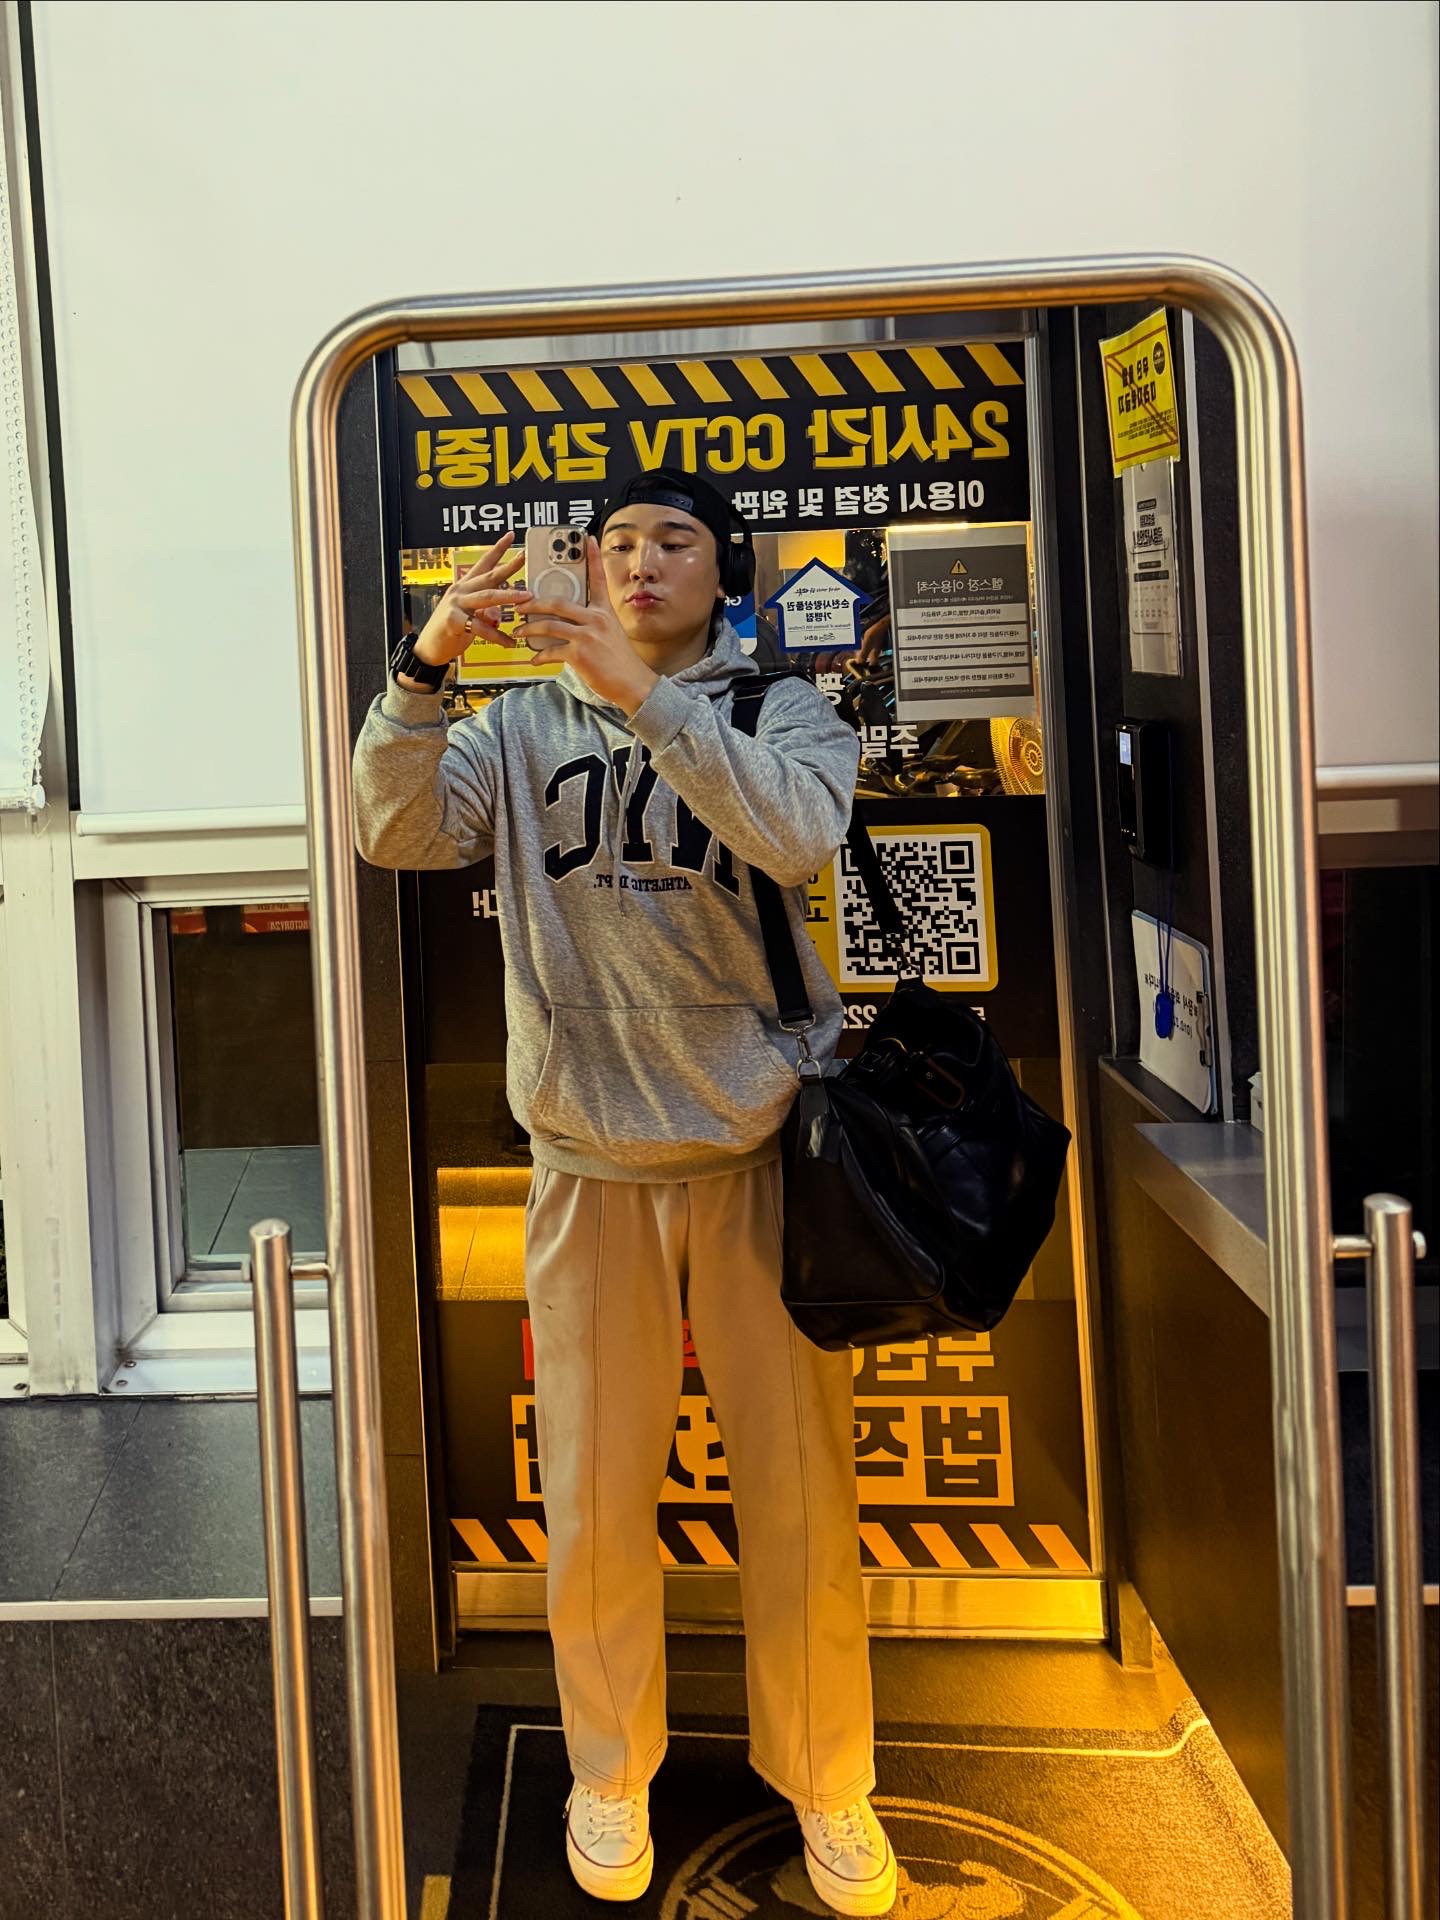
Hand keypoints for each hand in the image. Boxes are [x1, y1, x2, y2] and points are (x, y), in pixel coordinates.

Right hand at [410, 533, 530, 674]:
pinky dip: (497, 636)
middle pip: (489, 576)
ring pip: (488, 597)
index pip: (483, 563)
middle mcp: (460, 591)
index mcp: (465, 586)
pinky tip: (509, 643)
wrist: (429, 648)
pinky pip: (481, 627)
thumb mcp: (471, 618)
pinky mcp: (453, 620)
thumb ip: (485, 611)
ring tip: (528, 598)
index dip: (498, 549)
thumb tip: (499, 614)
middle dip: (509, 566)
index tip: (511, 535)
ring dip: (510, 596)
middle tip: (525, 557)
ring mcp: (456, 604)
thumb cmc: (450, 631)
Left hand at [519, 537, 658, 715]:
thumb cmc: (620, 662)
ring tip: (519, 632)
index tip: (587, 538)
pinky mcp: (579, 654)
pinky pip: (551, 651)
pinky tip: (535, 659)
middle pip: (557, 603)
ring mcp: (587, 636)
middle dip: (533, 603)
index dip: (593, 557)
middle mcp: (595, 619)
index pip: (598, 578)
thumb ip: (592, 623)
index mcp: (604, 611)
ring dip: (528, 630)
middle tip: (520, 605)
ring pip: (548, 626)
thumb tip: (567, 621)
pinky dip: (539, 656)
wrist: (633, 684)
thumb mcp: (611, 634)